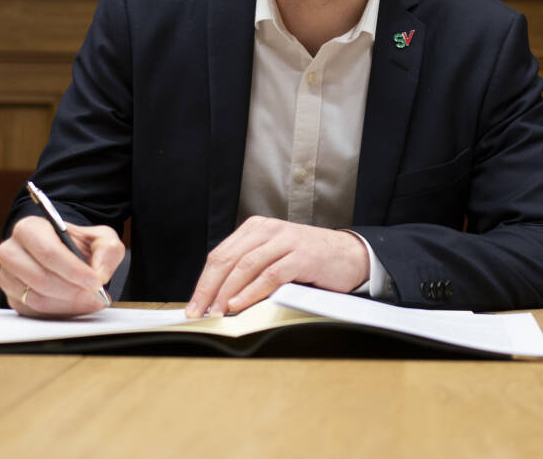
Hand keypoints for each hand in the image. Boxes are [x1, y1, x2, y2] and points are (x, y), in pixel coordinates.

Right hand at [0, 216, 124, 316]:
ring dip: (69, 304)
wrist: (64, 258)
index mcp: (29, 228)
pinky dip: (60, 313)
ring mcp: (7, 277)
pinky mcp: (12, 298)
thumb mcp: (100, 239)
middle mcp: (11, 251)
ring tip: (90, 301)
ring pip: (37, 299)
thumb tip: (99, 273)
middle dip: (73, 291)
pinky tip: (76, 305)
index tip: (95, 282)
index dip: (73, 269)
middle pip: (40, 278)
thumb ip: (107, 249)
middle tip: (96, 296)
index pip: (47, 251)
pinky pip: (35, 313)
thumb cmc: (77, 246)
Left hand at [185, 216, 367, 317]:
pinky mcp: (302, 256)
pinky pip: (270, 275)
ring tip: (216, 313)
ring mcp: (285, 241)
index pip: (220, 255)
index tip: (193, 306)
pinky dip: (252, 291)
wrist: (349, 256)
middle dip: (209, 289)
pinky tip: (240, 304)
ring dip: (227, 293)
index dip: (204, 282)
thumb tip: (218, 298)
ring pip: (245, 266)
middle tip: (198, 313)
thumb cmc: (307, 261)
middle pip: (227, 260)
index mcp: (255, 229)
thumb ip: (249, 269)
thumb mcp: (273, 257)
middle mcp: (267, 230)